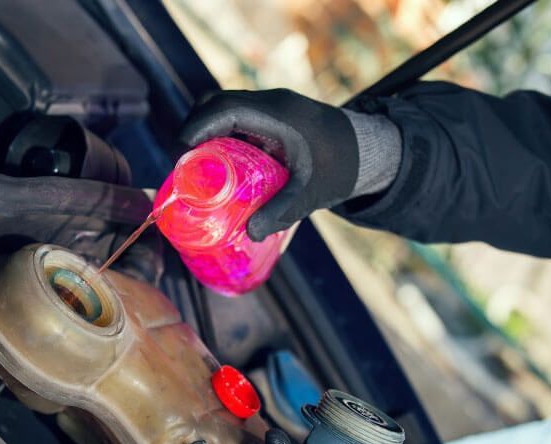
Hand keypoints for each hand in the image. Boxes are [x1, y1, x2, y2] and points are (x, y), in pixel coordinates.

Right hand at [179, 89, 358, 240]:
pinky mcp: (273, 116)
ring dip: (206, 131)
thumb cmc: (340, 168)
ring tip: (196, 167)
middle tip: (182, 165)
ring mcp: (272, 107)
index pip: (222, 109)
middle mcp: (271, 103)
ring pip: (224, 108)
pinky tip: (220, 164)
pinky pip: (238, 117)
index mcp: (276, 114)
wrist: (370, 150)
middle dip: (192, 130)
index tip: (179, 156)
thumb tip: (249, 232)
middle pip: (215, 103)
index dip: (195, 129)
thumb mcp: (309, 192)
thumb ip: (280, 211)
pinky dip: (221, 134)